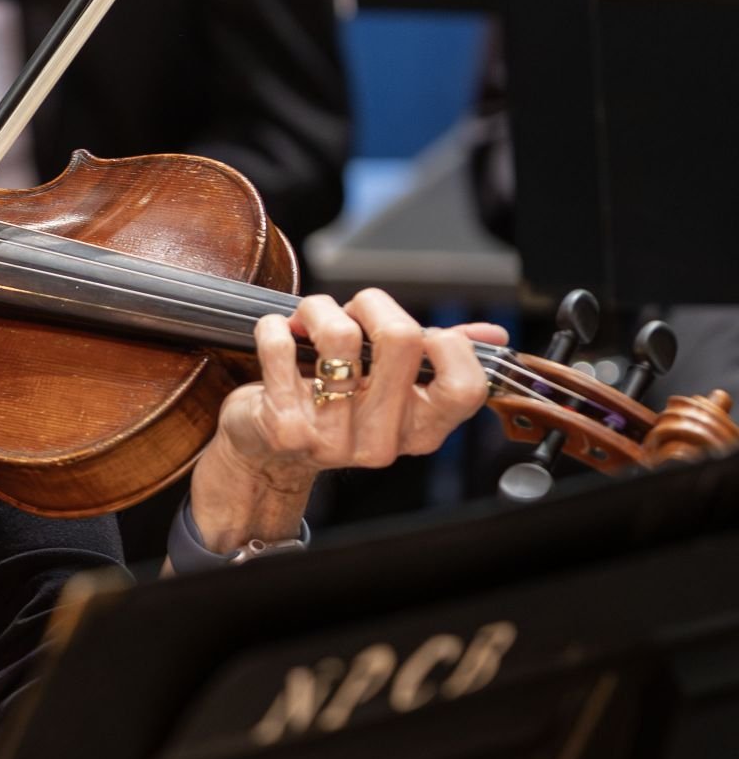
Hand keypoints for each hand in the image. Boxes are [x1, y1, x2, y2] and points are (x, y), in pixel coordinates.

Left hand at [188, 289, 501, 554]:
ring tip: (308, 320)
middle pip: (402, 339)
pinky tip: (276, 336)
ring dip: (319, 309)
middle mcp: (383, 442)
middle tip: (350, 310)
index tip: (416, 331)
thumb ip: (438, 358)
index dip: (447, 343)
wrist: (266, 454)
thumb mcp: (390, 388)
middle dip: (371, 304)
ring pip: (341, 335)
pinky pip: (282, 346)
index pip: (464, 387)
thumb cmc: (333, 408)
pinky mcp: (286, 430)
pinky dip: (273, 327)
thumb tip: (492, 336)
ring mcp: (334, 441)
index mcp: (421, 429)